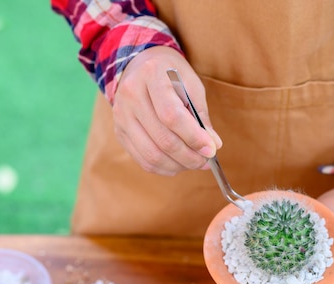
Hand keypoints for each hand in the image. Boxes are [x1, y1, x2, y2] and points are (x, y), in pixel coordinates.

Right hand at [112, 46, 221, 175]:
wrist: (140, 66)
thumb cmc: (172, 76)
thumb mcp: (191, 85)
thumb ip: (201, 116)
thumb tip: (213, 146)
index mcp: (151, 75)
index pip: (172, 116)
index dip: (193, 137)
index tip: (212, 150)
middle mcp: (131, 95)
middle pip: (162, 139)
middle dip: (189, 156)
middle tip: (206, 161)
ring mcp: (121, 115)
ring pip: (152, 154)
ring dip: (178, 165)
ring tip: (195, 163)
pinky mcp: (120, 132)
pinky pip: (143, 159)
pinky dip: (164, 168)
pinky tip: (179, 164)